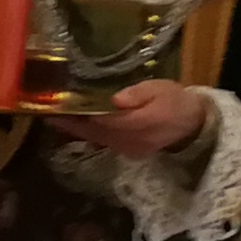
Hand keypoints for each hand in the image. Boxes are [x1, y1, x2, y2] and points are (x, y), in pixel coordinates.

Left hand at [50, 77, 206, 156]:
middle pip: (93, 132)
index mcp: (138, 123)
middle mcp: (128, 140)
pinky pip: (102, 142)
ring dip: (75, 129)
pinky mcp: (127, 151)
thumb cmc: (176, 101)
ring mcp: (127, 149)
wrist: (193, 125)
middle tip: (46, 112)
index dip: (80, 114)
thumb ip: (139, 94)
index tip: (61, 106)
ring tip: (54, 117)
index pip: (103, 120)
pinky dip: (87, 133)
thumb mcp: (162, 89)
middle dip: (70, 123)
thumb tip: (115, 100)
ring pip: (95, 139)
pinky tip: (74, 124)